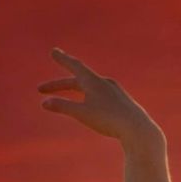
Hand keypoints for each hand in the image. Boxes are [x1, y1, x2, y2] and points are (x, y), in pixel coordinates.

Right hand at [38, 47, 162, 148]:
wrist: (138, 129)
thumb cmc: (109, 120)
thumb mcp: (82, 114)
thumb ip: (63, 107)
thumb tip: (44, 103)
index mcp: (93, 81)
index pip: (74, 66)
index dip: (62, 59)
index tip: (53, 52)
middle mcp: (104, 82)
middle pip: (77, 80)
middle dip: (59, 85)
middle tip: (42, 89)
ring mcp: (115, 91)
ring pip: (90, 87)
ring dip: (75, 89)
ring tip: (68, 91)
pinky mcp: (122, 102)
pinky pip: (102, 95)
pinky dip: (89, 97)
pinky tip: (93, 102)